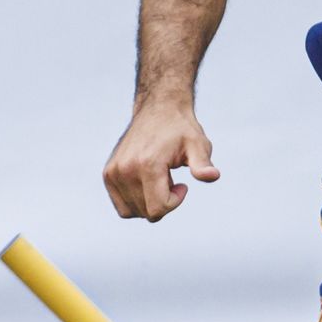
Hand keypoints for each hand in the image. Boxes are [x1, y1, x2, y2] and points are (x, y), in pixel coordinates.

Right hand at [104, 97, 219, 220]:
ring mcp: (113, 173)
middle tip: (170, 179)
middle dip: (164, 202)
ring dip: (150, 201)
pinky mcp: (108, 174)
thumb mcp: (198, 145)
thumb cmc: (181, 129)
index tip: (182, 185)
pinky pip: (122, 207)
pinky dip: (137, 202)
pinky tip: (147, 183)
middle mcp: (125, 170)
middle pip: (147, 213)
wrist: (157, 109)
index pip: (157, 209)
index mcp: (146, 165)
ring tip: (158, 178)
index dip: (175, 202)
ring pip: (134, 212)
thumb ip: (203, 164)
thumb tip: (212, 176)